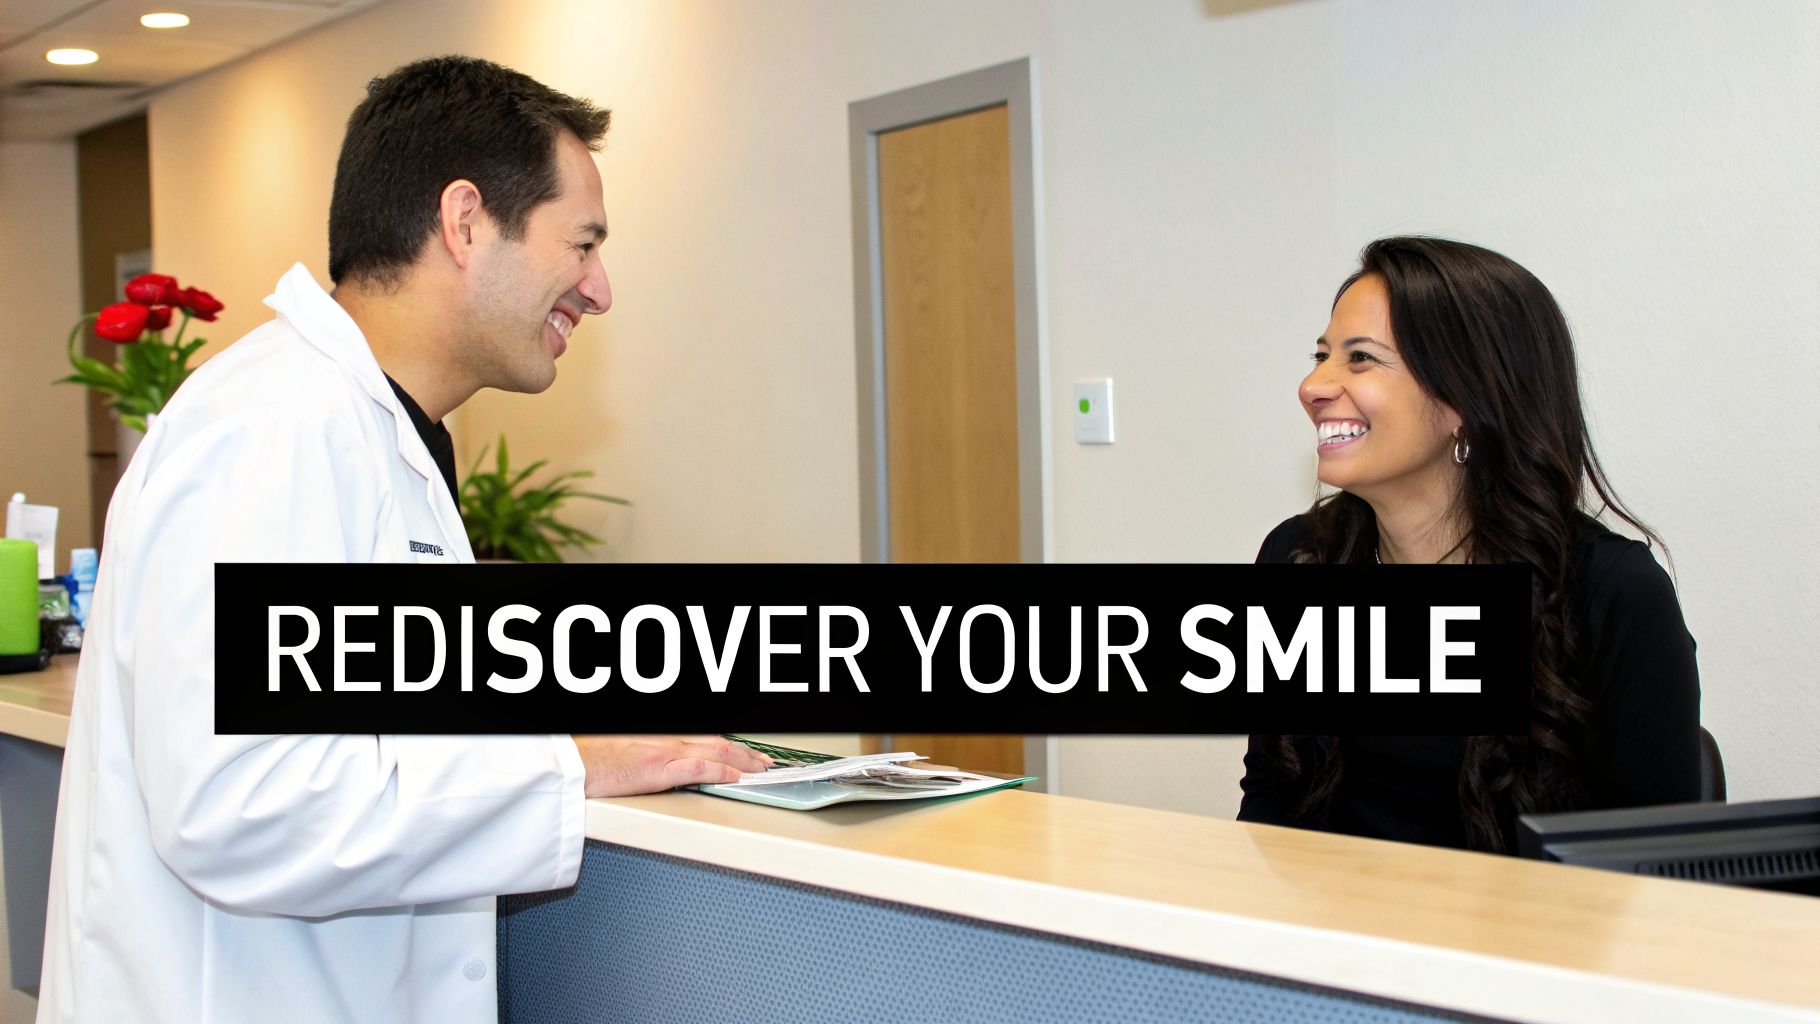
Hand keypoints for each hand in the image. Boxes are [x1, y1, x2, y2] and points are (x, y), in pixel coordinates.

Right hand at [571, 735, 771, 797]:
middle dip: (745, 752)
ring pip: (715, 750)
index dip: (731, 745)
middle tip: (764, 761)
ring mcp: (664, 751)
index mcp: (661, 734)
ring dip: (743, 760)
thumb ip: (653, 753)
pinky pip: (698, 768)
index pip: (706, 737)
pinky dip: (721, 771)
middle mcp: (667, 737)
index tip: (747, 752)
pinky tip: (736, 777)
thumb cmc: (593, 760)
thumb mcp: (629, 750)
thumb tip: (669, 766)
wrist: (571, 766)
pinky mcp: (657, 769)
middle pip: (717, 741)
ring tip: (761, 769)